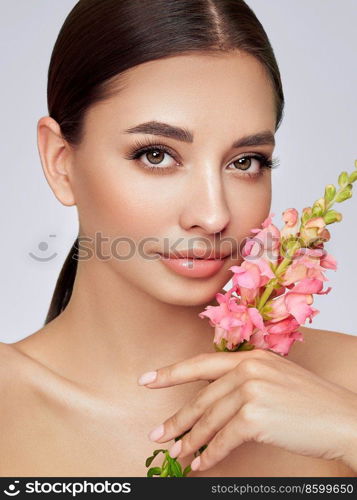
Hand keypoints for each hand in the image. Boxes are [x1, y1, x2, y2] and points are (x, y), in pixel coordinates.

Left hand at [138, 349, 356, 471]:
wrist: (343, 418)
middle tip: (158, 435)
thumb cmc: (311, 403)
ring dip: (191, 441)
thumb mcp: (275, 379)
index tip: (147, 380)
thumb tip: (213, 404)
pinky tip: (202, 463)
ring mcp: (251, 391)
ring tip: (177, 454)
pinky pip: (223, 440)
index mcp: (251, 357)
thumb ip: (244, 382)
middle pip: (202, 398)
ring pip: (209, 421)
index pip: (202, 363)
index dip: (171, 373)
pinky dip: (210, 454)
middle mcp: (248, 369)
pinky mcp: (255, 417)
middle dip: (178, 420)